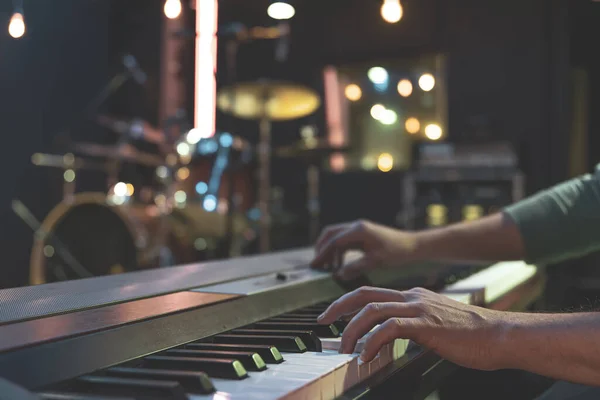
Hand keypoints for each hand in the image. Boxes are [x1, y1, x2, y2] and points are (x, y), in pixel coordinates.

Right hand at [311, 220, 419, 278]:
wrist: (412, 246)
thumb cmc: (396, 252)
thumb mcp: (375, 261)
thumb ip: (356, 267)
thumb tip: (337, 275)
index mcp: (358, 230)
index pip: (334, 241)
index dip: (323, 254)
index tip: (314, 267)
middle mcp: (356, 227)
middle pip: (330, 234)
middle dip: (321, 249)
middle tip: (316, 266)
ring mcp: (358, 229)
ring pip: (335, 237)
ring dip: (329, 251)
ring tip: (325, 268)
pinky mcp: (361, 235)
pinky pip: (343, 241)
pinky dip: (337, 252)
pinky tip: (338, 265)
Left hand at [317, 286, 508, 370]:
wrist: (500, 335)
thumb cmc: (471, 336)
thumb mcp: (435, 325)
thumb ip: (412, 327)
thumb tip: (390, 339)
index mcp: (413, 296)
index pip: (371, 293)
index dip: (347, 302)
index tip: (332, 316)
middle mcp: (412, 297)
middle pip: (364, 294)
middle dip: (338, 306)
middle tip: (323, 321)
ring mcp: (418, 308)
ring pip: (372, 310)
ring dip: (353, 329)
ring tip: (346, 348)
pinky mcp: (425, 323)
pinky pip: (389, 328)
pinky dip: (373, 342)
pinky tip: (367, 356)